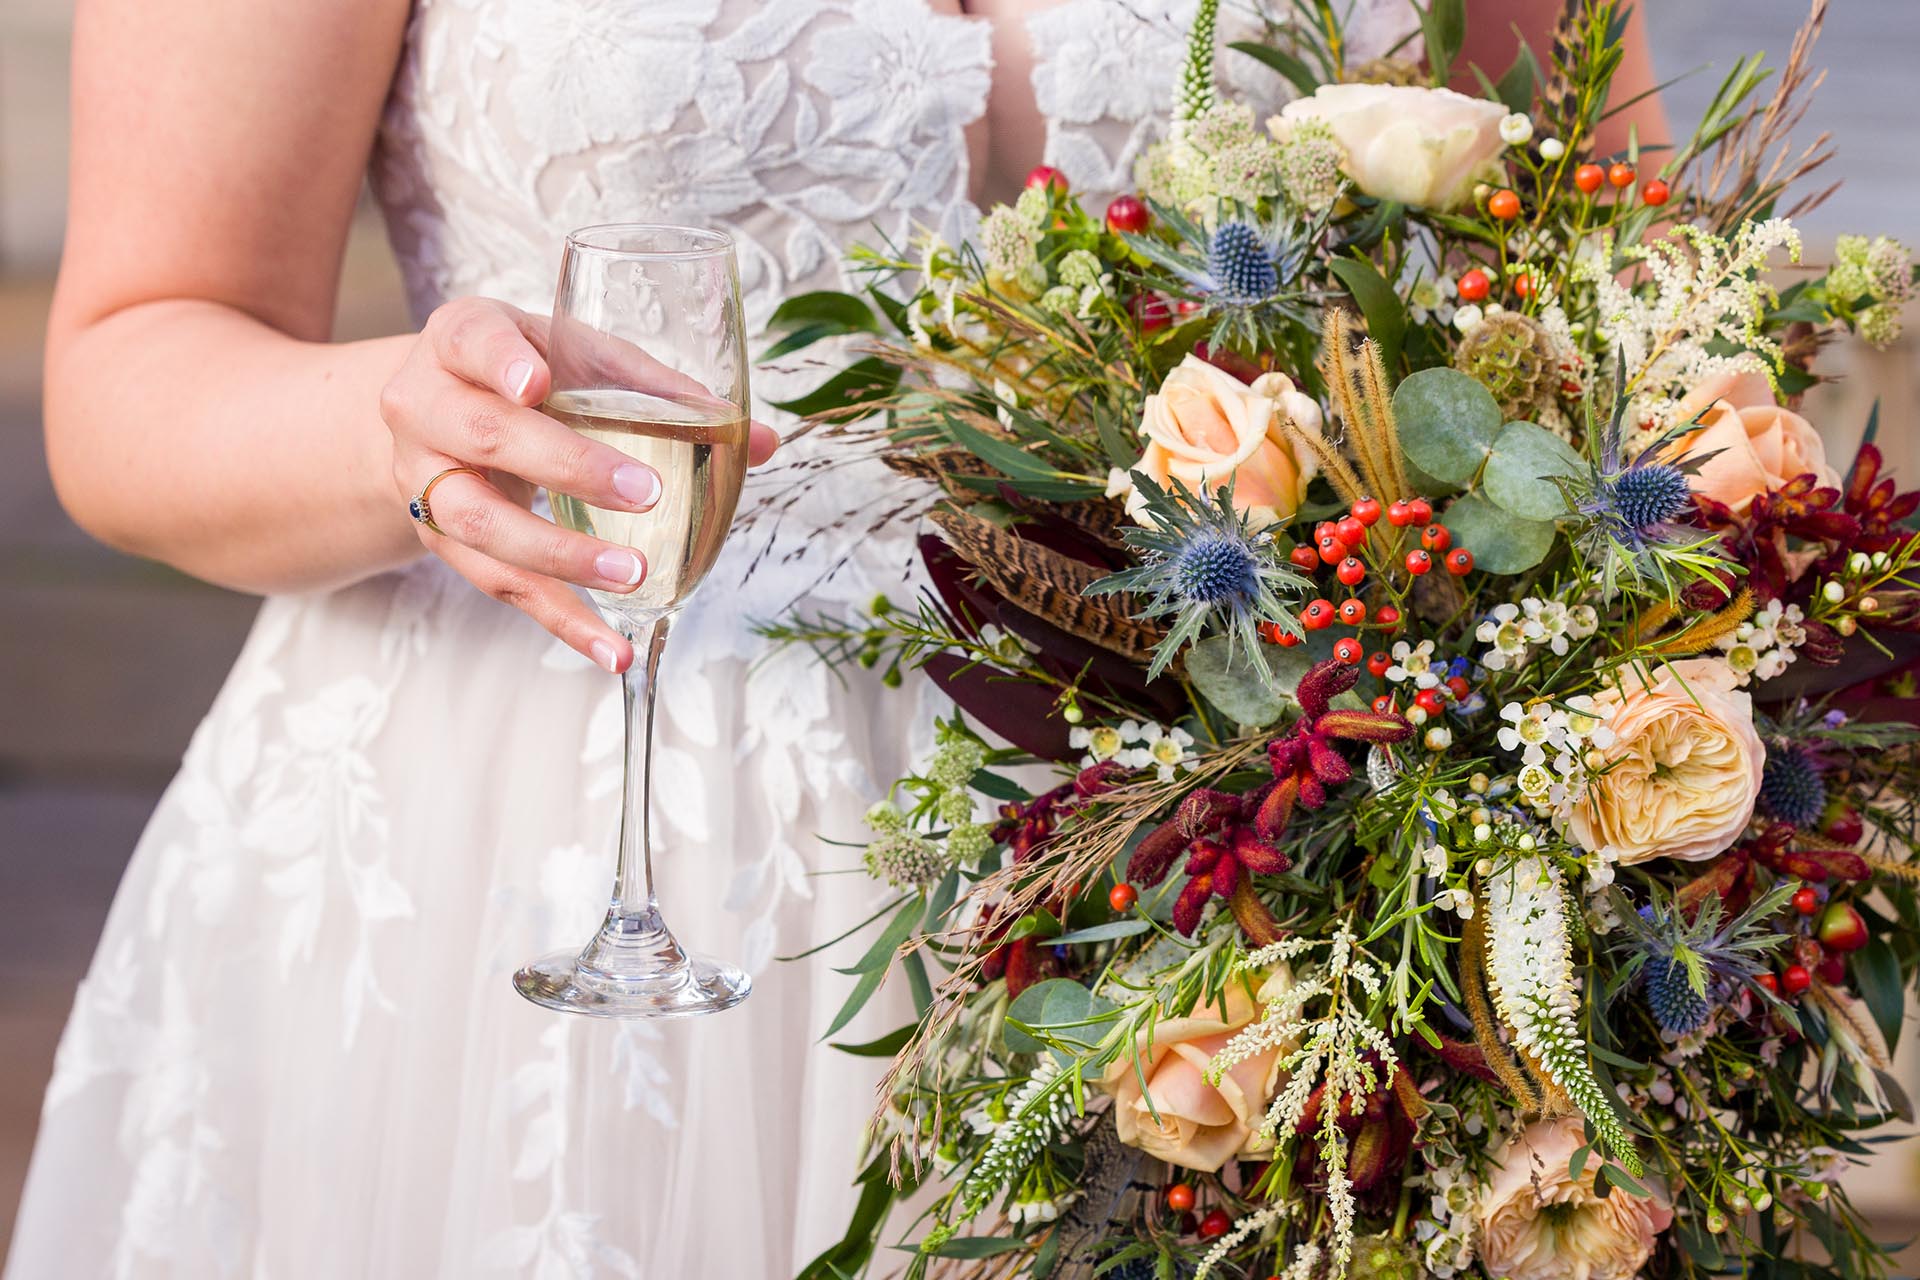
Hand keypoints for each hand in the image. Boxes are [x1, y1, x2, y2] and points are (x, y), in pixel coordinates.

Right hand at [379, 297, 778, 671]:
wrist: (441, 413)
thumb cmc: (528, 372)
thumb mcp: (581, 358)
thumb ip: (660, 391)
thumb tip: (759, 441)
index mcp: (461, 340)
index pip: (474, 341)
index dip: (503, 364)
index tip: (538, 383)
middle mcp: (425, 407)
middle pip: (484, 437)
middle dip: (566, 466)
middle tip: (643, 492)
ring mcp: (423, 479)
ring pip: (481, 524)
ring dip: (561, 555)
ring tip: (633, 576)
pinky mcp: (441, 540)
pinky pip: (500, 585)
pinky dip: (561, 621)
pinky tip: (611, 649)